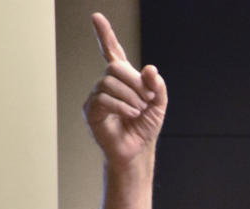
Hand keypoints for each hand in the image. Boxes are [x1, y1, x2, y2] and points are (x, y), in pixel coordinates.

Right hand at [83, 13, 166, 168]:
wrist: (138, 150)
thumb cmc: (145, 127)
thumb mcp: (159, 104)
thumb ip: (157, 85)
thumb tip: (149, 69)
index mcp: (123, 79)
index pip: (112, 52)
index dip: (105, 35)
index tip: (96, 17)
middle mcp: (107, 84)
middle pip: (115, 67)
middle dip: (136, 82)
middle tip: (148, 99)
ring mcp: (96, 96)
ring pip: (109, 82)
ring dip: (131, 97)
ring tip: (139, 111)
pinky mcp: (91, 110)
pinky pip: (104, 99)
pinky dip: (122, 106)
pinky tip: (131, 115)